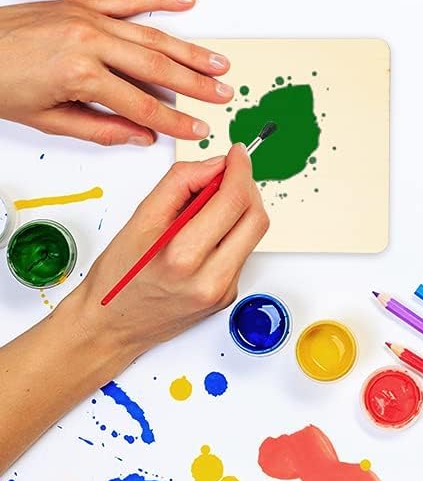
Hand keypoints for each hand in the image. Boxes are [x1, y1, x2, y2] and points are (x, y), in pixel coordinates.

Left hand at [0, 0, 231, 145]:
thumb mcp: (44, 119)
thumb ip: (99, 128)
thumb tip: (139, 135)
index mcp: (80, 73)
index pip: (142, 104)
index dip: (174, 121)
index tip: (195, 128)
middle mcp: (89, 40)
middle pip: (158, 67)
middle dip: (196, 84)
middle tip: (222, 94)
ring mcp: (87, 17)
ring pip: (153, 34)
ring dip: (190, 50)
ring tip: (217, 63)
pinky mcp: (81, 3)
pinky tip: (185, 2)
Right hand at [70, 147, 267, 357]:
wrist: (110, 326)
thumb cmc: (119, 276)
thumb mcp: (140, 219)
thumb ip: (180, 183)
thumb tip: (215, 165)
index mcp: (183, 257)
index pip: (232, 201)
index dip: (240, 170)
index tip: (237, 154)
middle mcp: (209, 279)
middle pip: (255, 218)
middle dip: (246, 187)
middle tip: (228, 174)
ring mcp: (223, 291)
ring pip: (254, 235)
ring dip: (242, 209)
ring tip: (213, 203)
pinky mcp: (228, 296)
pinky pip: (243, 252)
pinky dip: (233, 232)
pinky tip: (209, 232)